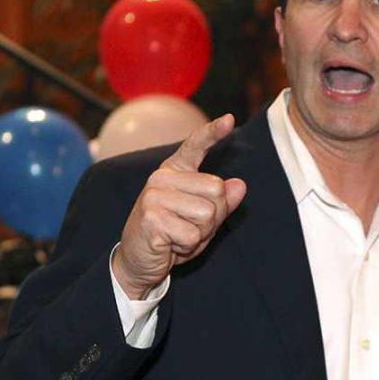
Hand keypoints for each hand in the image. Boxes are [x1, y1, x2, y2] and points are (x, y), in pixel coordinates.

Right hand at [112, 114, 246, 298]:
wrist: (139, 260)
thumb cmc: (173, 235)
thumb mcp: (204, 219)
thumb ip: (222, 202)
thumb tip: (240, 184)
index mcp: (175, 172)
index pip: (195, 146)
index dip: (213, 133)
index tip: (230, 119)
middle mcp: (162, 177)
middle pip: (217, 190)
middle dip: (213, 217)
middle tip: (189, 226)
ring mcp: (154, 196)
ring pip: (207, 213)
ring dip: (201, 232)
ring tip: (179, 235)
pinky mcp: (152, 217)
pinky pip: (193, 234)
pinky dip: (188, 245)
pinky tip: (170, 244)